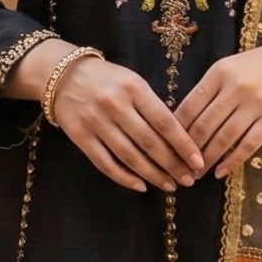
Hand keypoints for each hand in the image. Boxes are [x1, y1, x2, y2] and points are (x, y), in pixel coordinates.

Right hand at [49, 56, 206, 193]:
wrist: (63, 75)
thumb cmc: (108, 80)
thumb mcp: (133, 82)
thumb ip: (153, 107)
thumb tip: (180, 140)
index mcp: (134, 88)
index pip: (165, 122)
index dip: (184, 145)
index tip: (198, 162)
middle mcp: (115, 105)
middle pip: (150, 143)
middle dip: (172, 165)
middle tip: (188, 179)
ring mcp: (96, 122)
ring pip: (130, 157)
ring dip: (153, 175)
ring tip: (169, 185)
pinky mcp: (80, 137)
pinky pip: (106, 163)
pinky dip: (125, 178)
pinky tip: (141, 186)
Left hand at [176, 44, 261, 177]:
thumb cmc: (258, 66)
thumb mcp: (229, 68)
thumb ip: (208, 89)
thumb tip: (182, 121)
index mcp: (219, 73)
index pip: (189, 106)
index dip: (176, 131)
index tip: (168, 147)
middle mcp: (235, 88)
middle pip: (204, 125)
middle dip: (188, 150)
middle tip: (179, 166)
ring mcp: (255, 104)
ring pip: (223, 138)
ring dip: (207, 159)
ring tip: (196, 174)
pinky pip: (248, 145)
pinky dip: (232, 161)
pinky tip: (220, 173)